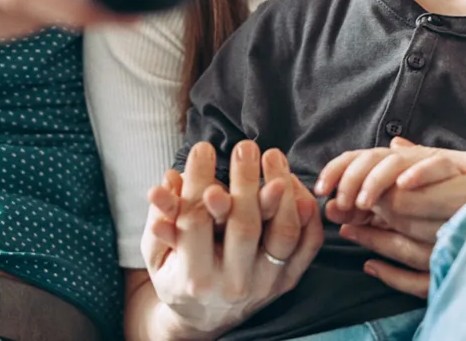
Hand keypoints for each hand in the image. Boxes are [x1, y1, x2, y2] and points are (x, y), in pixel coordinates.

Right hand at [141, 141, 321, 337]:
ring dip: (281, 189)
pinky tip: (292, 182)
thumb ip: (160, 218)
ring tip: (273, 156)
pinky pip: (308, 242)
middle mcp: (234, 284)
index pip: (197, 221)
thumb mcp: (157, 255)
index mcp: (196, 278)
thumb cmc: (178, 276)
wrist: (207, 318)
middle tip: (244, 147)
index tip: (201, 148)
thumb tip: (169, 180)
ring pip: (283, 232)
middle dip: (245, 180)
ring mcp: (267, 283)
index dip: (199, 182)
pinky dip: (306, 211)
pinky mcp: (289, 279)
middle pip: (245, 225)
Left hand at [312, 139, 465, 296]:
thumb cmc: (434, 206)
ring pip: (395, 160)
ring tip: (363, 201)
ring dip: (376, 179)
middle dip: (350, 177)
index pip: (354, 159)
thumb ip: (367, 210)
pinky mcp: (454, 168)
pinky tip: (404, 184)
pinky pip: (435, 164)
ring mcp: (426, 160)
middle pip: (369, 157)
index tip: (318, 190)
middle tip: (342, 204)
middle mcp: (403, 159)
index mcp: (387, 167)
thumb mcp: (395, 212)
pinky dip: (418, 172)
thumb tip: (332, 210)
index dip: (334, 171)